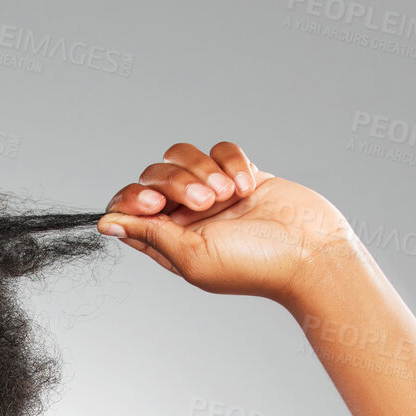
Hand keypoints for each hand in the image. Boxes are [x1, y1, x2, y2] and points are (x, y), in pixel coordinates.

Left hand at [97, 141, 358, 302]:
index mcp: (166, 240)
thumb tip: (106, 224)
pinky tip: (247, 186)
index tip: (153, 204)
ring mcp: (212, 192)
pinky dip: (231, 162)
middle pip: (153, 176)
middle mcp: (184, 215)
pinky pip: (220, 150)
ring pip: (183, 156)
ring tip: (227, 194)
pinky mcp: (241, 173)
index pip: (127, 208)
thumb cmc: (253, 265)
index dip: (132, 199)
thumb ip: (148, 234)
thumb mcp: (191, 256)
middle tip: (204, 202)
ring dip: (202, 169)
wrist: (310, 252)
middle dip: (175, 182)